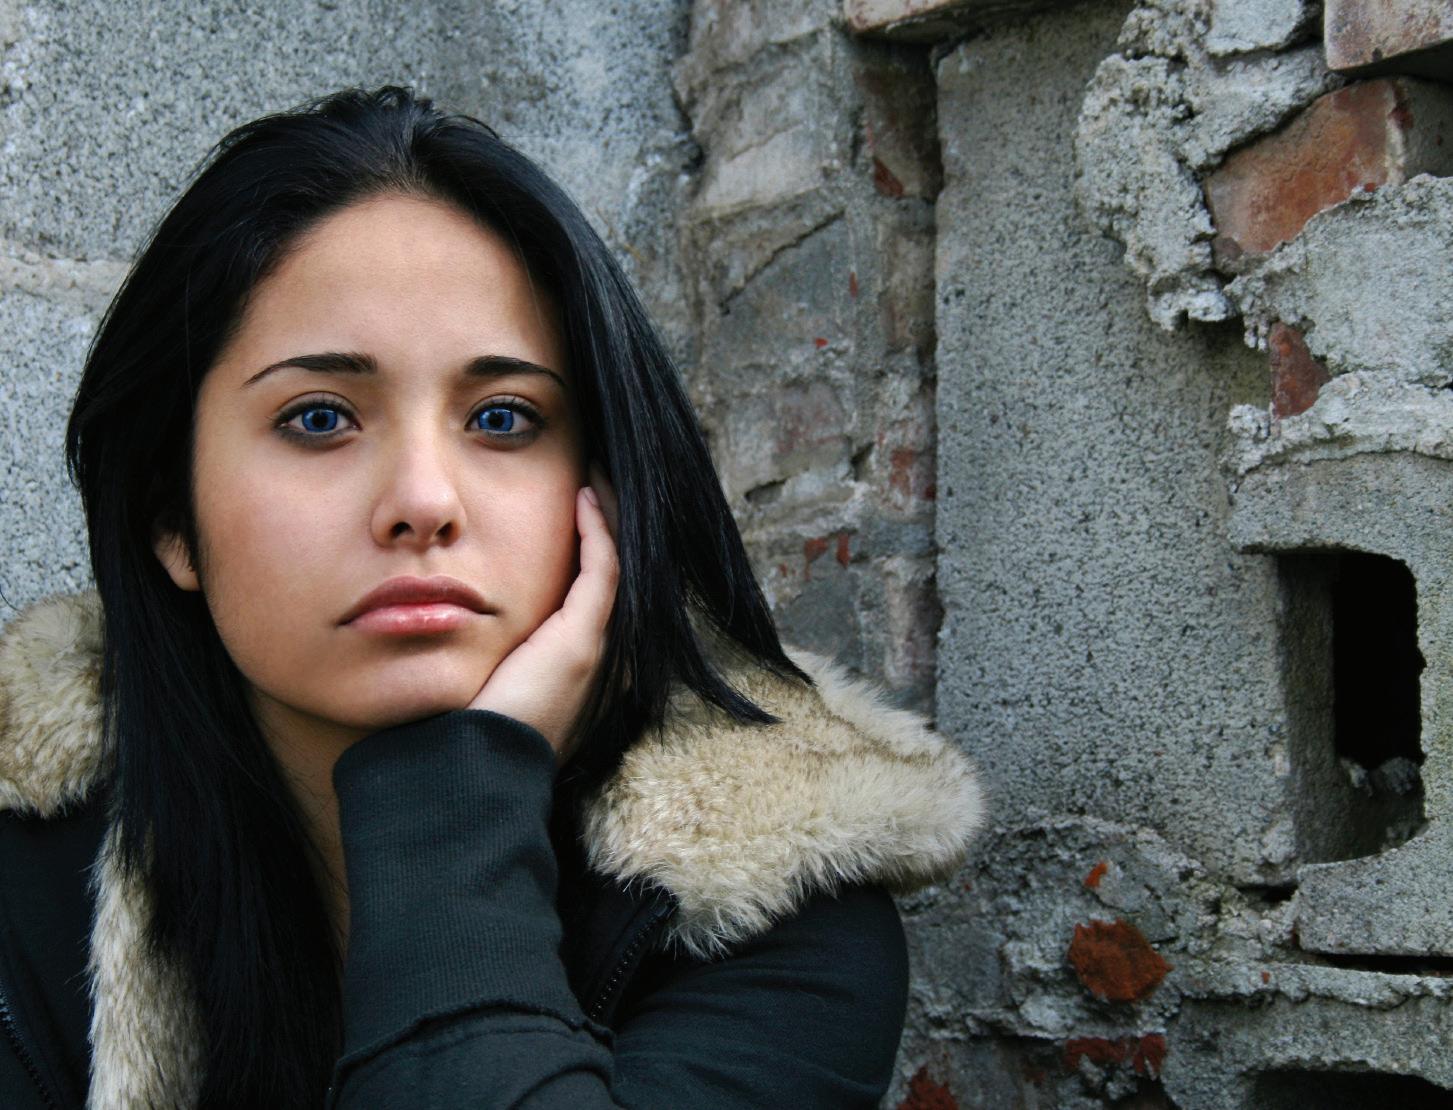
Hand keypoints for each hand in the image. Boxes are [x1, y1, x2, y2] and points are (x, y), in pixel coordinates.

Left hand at [467, 467, 618, 764]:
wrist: (478, 766)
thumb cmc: (469, 729)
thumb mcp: (480, 679)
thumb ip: (480, 648)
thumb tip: (443, 615)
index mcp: (577, 665)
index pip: (592, 590)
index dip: (589, 544)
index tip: (573, 504)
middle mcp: (598, 654)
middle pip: (612, 572)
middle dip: (607, 524)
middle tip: (595, 478)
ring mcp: (596, 645)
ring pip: (615, 565)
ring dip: (606, 517)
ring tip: (595, 477)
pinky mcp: (582, 637)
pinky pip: (603, 568)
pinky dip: (596, 529)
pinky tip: (583, 497)